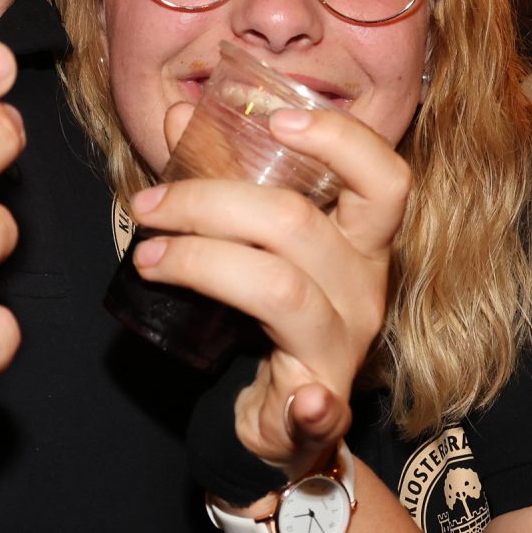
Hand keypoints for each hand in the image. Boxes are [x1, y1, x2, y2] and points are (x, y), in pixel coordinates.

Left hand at [129, 104, 411, 478]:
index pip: (383, 177)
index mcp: (359, 238)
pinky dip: (311, 407)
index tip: (275, 121)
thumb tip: (179, 114)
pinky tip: (298, 402)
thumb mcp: (253, 237)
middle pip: (297, 223)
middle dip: (208, 201)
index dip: (339, 140)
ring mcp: (345, 345)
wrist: (289, 418)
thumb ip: (220, 174)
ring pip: (281, 290)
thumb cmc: (273, 310)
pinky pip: (322, 407)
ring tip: (148, 258)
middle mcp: (364, 286)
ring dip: (202, 264)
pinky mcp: (320, 406)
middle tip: (148, 205)